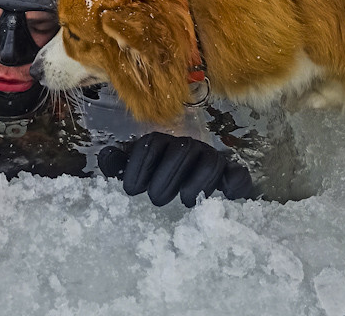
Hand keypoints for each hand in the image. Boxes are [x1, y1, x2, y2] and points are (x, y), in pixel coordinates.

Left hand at [98, 131, 253, 206]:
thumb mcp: (136, 169)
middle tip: (156, 199)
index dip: (140, 164)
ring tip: (185, 201)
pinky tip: (225, 196)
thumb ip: (119, 163)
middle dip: (167, 175)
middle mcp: (189, 147)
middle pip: (181, 151)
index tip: (131, 190)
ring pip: (211, 161)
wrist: (197, 183)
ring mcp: (212, 159)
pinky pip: (237, 174)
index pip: (152, 144)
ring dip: (198, 180)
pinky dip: (234, 182)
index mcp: (164, 143)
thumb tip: (107, 158)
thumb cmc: (160, 177)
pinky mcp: (232, 175)